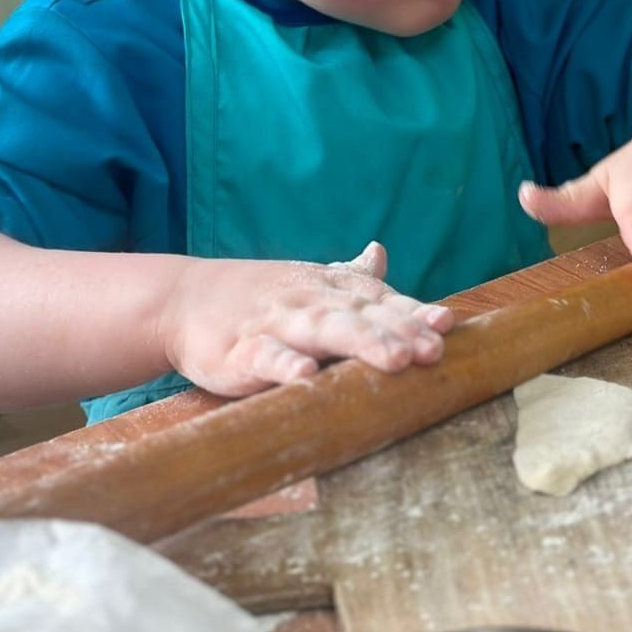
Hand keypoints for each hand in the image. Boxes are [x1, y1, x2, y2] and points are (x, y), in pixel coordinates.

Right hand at [157, 241, 452, 396]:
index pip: (380, 301)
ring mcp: (275, 325)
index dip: (414, 312)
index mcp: (330, 291)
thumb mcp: (308, 282)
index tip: (447, 323)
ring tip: (395, 361)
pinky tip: (307, 378)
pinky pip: (265, 358)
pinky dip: (285, 366)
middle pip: (360, 316)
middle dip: (398, 332)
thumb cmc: (258, 296)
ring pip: (322, 332)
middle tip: (433, 350)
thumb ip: (350, 277)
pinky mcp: (239, 352)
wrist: (184, 299)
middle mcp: (309, 303)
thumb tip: (381, 253)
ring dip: (360, 344)